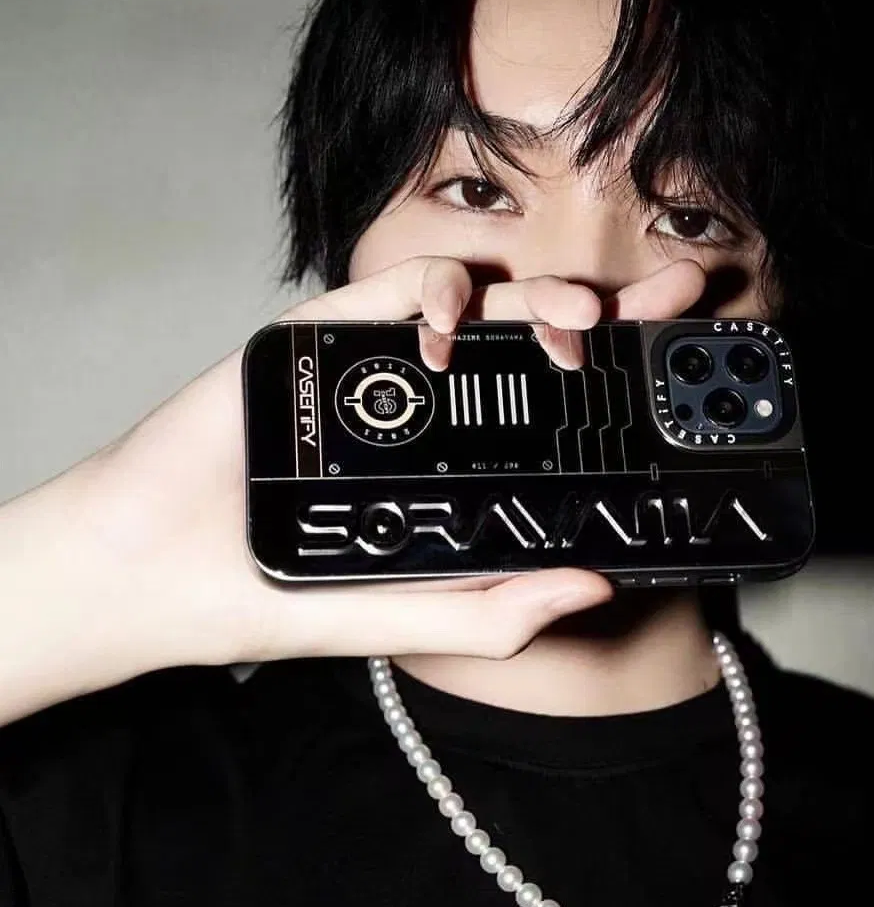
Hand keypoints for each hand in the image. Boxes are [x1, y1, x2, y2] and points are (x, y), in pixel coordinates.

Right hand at [79, 255, 706, 670]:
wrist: (157, 572)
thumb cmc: (269, 590)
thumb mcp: (404, 617)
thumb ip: (492, 609)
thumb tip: (594, 585)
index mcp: (452, 463)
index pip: (552, 408)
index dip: (622, 377)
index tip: (684, 360)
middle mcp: (425, 406)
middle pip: (533, 338)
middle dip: (611, 311)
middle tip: (668, 309)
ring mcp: (376, 368)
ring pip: (479, 301)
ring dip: (542, 298)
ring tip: (578, 329)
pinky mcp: (320, 337)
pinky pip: (392, 289)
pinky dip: (435, 298)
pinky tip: (451, 342)